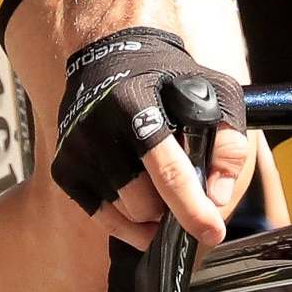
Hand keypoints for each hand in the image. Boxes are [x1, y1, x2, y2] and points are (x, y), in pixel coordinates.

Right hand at [51, 27, 249, 249]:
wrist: (110, 58)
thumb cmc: (170, 78)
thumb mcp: (214, 91)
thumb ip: (227, 140)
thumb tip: (217, 197)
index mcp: (137, 104)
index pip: (167, 169)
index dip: (192, 207)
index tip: (214, 233)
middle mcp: (99, 129)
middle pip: (144, 201)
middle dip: (172, 207)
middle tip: (186, 191)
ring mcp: (76, 150)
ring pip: (124, 214)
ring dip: (151, 214)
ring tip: (163, 186)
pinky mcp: (63, 168)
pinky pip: (101, 217)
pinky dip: (128, 222)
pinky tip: (145, 209)